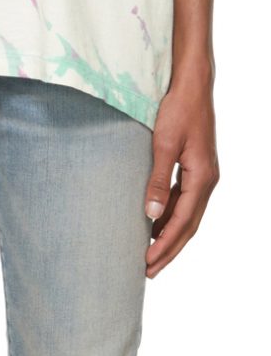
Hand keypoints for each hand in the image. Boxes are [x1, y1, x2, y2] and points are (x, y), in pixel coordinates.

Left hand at [144, 70, 219, 277]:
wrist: (193, 84)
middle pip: (189, 225)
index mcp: (202, 178)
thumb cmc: (178, 109)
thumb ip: (158, 180)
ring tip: (150, 253)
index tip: (147, 262)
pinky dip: (172, 214)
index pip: (183, 222)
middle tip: (149, 270)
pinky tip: (156, 221)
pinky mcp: (198, 166)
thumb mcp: (164, 144)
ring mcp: (204, 174)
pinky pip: (185, 199)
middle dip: (169, 249)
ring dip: (171, 234)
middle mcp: (208, 180)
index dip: (165, 245)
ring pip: (188, 214)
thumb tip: (151, 216)